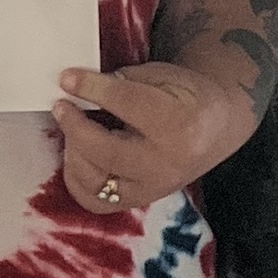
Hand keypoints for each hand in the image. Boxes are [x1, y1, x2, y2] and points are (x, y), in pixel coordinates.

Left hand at [50, 60, 255, 218]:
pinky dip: (78, 179)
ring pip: (96, 182)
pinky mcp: (140, 201)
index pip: (126, 104)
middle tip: (62, 107)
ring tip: (73, 131)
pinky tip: (78, 156)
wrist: (215, 129)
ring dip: (74, 153)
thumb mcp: (164, 76)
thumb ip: (124, 81)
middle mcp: (166, 163)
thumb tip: (80, 85)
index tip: (67, 78)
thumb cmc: (187, 96)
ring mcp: (153, 188)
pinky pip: (96, 202)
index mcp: (179, 123)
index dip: (90, 88)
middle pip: (106, 151)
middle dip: (75, 127)